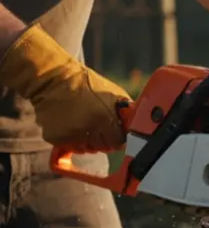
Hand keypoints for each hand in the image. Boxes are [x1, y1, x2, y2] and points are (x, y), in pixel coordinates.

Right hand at [0, 24, 129, 152]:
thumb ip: (125, 112)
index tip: (115, 132)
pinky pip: (69, 146)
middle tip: (98, 126)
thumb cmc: (86, 84)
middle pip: (103, 148)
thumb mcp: (113, 94)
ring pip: (86, 149)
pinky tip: (70, 124)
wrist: (52, 78)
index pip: (118, 142)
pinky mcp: (56, 138)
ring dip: (87, 141)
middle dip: (104, 139)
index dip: (118, 138)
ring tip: (83, 123)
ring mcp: (70, 135)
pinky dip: (71, 139)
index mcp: (104, 118)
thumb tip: (137, 127)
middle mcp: (88, 128)